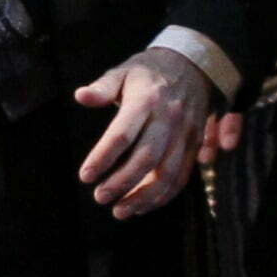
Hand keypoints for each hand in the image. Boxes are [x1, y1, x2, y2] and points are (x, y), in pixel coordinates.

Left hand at [74, 51, 216, 219]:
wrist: (193, 65)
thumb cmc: (148, 72)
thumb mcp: (123, 72)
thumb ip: (102, 87)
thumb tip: (81, 96)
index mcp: (146, 99)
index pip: (123, 133)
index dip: (103, 157)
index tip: (85, 176)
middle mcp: (168, 118)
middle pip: (146, 158)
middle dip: (122, 182)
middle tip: (99, 197)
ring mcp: (185, 134)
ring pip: (167, 173)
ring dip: (143, 197)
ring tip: (119, 211)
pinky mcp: (195, 145)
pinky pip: (181, 177)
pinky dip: (162, 197)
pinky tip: (141, 207)